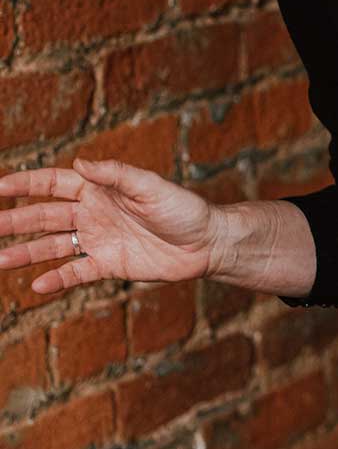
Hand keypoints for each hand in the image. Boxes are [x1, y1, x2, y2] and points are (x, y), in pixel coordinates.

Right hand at [0, 158, 218, 298]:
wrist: (207, 242)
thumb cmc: (183, 208)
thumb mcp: (149, 187)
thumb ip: (115, 175)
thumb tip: (80, 162)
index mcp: (99, 189)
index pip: (53, 184)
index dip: (24, 185)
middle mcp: (93, 213)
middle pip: (44, 216)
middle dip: (14, 221)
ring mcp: (99, 240)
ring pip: (53, 246)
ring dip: (26, 252)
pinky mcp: (110, 264)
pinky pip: (77, 272)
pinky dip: (58, 278)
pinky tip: (38, 286)